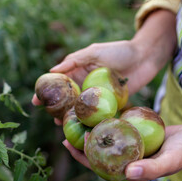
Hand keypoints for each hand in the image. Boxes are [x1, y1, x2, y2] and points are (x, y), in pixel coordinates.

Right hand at [32, 10, 176, 122]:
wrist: (145, 57)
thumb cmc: (119, 51)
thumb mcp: (95, 52)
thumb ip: (75, 60)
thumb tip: (52, 71)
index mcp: (80, 71)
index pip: (60, 83)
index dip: (47, 92)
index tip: (36, 102)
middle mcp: (87, 84)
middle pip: (69, 99)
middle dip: (58, 109)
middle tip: (51, 119)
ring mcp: (99, 95)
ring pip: (82, 109)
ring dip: (73, 117)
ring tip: (64, 126)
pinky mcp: (112, 103)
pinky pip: (99, 114)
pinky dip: (92, 121)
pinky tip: (85, 129)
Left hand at [62, 124, 181, 180]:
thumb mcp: (169, 162)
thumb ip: (150, 170)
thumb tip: (127, 174)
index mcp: (128, 170)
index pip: (100, 166)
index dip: (84, 156)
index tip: (72, 142)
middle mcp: (125, 158)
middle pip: (98, 151)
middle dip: (81, 142)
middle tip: (66, 128)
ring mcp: (129, 145)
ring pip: (105, 137)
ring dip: (92, 128)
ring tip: (78, 116)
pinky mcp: (134, 133)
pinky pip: (117, 126)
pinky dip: (107, 119)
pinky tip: (98, 108)